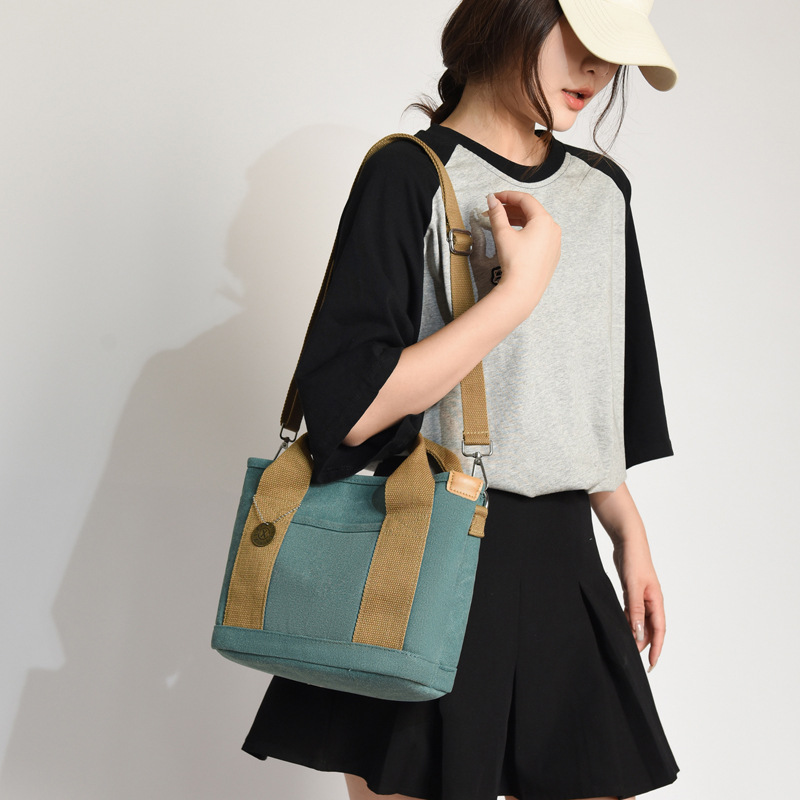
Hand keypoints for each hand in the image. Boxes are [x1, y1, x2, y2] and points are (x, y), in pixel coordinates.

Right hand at [485, 191, 560, 313]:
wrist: (523, 290)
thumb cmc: (515, 262)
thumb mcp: (503, 234)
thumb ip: (497, 213)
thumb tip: (491, 200)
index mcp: (544, 220)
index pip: (525, 199)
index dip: (507, 196)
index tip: (494, 198)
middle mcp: (553, 229)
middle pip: (531, 211)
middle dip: (511, 209)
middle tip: (494, 210)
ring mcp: (554, 243)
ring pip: (535, 224)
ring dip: (518, 220)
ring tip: (501, 222)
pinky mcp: (551, 255)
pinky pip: (539, 237)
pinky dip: (526, 232)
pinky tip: (514, 236)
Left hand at [612, 539, 665, 671]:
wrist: (628, 541)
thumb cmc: (634, 560)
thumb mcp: (633, 587)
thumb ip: (635, 610)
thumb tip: (637, 633)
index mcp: (657, 601)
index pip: (659, 631)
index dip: (656, 649)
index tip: (652, 664)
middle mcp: (652, 601)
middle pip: (649, 629)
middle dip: (643, 644)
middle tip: (632, 658)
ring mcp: (642, 597)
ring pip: (640, 621)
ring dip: (634, 633)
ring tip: (625, 646)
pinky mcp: (632, 592)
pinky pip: (632, 612)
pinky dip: (627, 621)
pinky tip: (620, 627)